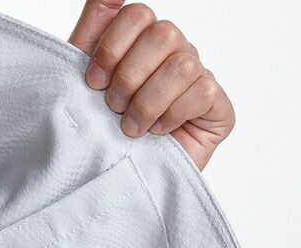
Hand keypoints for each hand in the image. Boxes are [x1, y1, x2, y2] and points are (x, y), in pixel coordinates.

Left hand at [69, 1, 234, 169]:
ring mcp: (198, 77)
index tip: (92, 81)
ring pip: (182, 65)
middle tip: (113, 107)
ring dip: (147, 102)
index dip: (111, 48)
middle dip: (128, 77)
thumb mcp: (83, 80)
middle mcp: (174, 53)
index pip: (136, 14)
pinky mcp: (217, 107)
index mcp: (142, 42)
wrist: (117, 178)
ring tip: (131, 128)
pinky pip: (202, 92)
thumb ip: (94, 30)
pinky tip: (158, 132)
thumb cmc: (101, 131)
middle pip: (162, 34)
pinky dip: (172, 116)